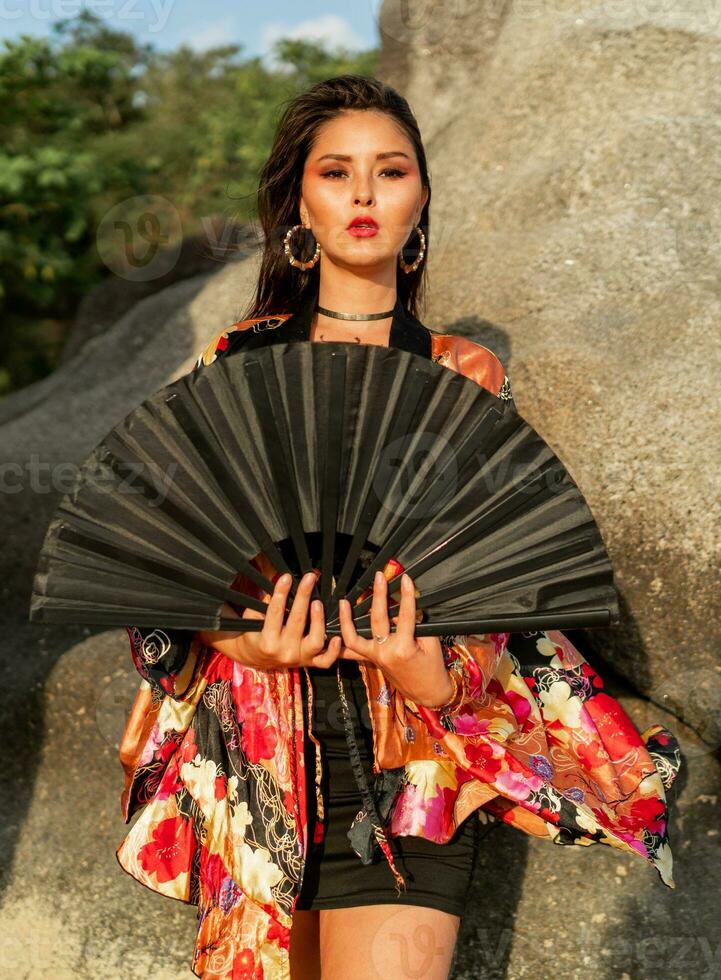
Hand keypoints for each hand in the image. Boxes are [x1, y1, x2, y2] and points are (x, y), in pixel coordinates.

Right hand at [196, 571, 342, 670]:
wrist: (256, 658)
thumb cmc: (255, 633)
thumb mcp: (253, 617)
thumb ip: (265, 602)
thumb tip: (282, 580)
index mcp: (267, 641)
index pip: (275, 613)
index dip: (281, 593)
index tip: (286, 577)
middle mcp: (284, 652)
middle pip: (297, 621)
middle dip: (303, 596)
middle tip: (309, 577)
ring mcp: (299, 659)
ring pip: (315, 641)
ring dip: (319, 620)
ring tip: (318, 602)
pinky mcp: (309, 663)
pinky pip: (325, 661)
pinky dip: (333, 651)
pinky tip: (338, 636)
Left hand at [337, 571, 453, 707]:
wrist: (426, 692)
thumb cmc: (431, 667)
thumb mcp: (431, 643)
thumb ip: (418, 623)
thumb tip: (406, 600)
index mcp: (404, 649)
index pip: (404, 616)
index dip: (406, 596)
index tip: (406, 579)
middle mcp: (385, 653)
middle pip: (377, 619)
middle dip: (378, 595)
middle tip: (378, 577)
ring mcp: (375, 657)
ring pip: (354, 638)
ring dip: (346, 620)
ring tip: (344, 602)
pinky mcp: (370, 660)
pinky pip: (351, 651)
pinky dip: (341, 642)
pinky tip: (333, 630)